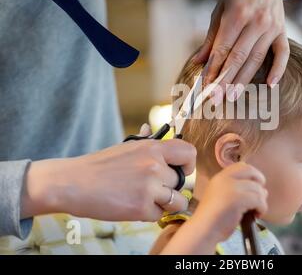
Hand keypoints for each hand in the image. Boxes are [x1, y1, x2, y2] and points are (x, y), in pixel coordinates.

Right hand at [21, 124, 196, 221]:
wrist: (71, 183)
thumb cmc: (98, 166)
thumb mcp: (125, 147)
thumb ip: (145, 141)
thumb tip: (150, 128)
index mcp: (152, 147)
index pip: (189, 153)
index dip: (188, 165)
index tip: (180, 171)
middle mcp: (154, 165)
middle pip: (180, 182)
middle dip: (168, 188)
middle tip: (149, 188)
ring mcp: (149, 186)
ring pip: (176, 201)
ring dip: (163, 203)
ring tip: (143, 198)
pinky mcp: (141, 207)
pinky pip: (158, 215)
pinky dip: (147, 215)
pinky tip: (130, 205)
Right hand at [191, 162, 267, 242]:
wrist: (204, 230)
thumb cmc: (213, 219)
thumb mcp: (222, 197)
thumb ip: (237, 189)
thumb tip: (262, 189)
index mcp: (219, 177)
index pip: (241, 165)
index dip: (252, 174)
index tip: (254, 186)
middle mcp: (225, 179)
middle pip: (251, 171)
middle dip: (260, 182)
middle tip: (260, 197)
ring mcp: (231, 188)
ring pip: (258, 188)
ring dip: (262, 201)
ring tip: (256, 211)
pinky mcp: (238, 199)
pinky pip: (259, 200)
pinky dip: (262, 208)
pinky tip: (257, 215)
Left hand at [192, 0, 290, 103]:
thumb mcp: (219, 8)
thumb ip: (211, 37)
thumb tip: (198, 61)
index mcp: (237, 14)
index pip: (223, 48)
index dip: (213, 69)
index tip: (205, 86)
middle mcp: (256, 21)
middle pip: (239, 57)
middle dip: (225, 80)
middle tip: (215, 98)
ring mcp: (272, 27)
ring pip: (256, 59)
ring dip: (244, 80)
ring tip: (232, 96)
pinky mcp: (282, 31)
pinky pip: (283, 53)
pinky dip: (278, 69)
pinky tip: (270, 84)